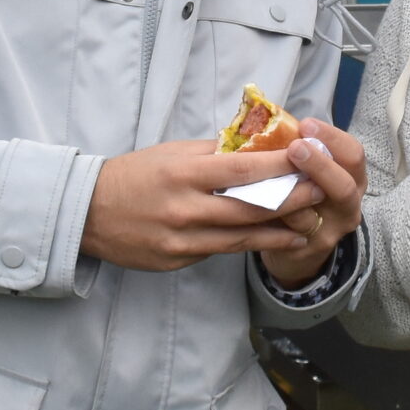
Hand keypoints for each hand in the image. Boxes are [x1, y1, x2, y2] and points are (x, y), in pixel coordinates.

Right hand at [81, 139, 314, 271]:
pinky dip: (249, 244)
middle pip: (249, 208)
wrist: (88, 211)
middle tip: (321, 194)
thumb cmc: (134, 174)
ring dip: (280, 232)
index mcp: (183, 173)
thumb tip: (255, 148)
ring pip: (241, 237)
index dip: (280, 167)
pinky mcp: (178, 261)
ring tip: (309, 226)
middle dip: (291, 202)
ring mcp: (181, 240)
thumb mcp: (172, 153)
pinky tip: (272, 240)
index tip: (308, 159)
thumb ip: (213, 153)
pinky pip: (220, 251)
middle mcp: (184, 208)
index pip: (242, 169)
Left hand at [260, 118, 367, 286]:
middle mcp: (349, 205)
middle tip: (296, 147)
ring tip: (271, 176)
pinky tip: (257, 202)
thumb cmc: (302, 195)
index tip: (306, 124)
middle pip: (345, 186)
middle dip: (320, 164)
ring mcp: (331, 231)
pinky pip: (291, 233)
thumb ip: (298, 150)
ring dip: (293, 193)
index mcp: (352, 178)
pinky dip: (275, 216)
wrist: (297, 248)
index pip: (353, 154)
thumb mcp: (309, 172)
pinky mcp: (308, 249)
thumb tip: (266, 117)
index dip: (332, 138)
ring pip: (315, 213)